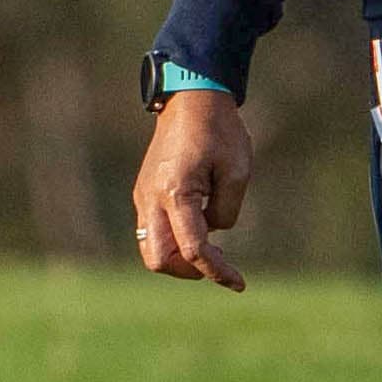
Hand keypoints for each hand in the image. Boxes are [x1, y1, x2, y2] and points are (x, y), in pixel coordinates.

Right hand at [132, 89, 252, 290]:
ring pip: (150, 250)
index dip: (217, 271)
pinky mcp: (143, 193)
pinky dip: (172, 242)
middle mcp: (151, 198)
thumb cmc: (219, 130)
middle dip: (189, 271)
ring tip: (211, 248)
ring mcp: (143, 196)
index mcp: (176, 192)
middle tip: (218, 263)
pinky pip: (151, 232)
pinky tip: (198, 229)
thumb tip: (213, 233)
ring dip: (179, 259)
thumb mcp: (237, 170)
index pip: (193, 249)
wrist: (190, 99)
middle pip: (159, 260)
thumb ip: (226, 211)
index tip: (239, 283)